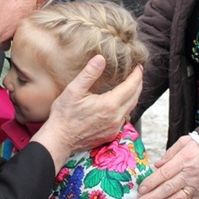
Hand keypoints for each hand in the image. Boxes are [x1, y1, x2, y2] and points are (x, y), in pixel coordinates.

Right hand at [31, 55, 142, 171]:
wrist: (59, 140)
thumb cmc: (64, 115)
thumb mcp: (74, 90)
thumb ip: (89, 73)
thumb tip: (101, 59)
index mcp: (109, 104)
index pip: (131, 86)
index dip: (136, 75)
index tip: (138, 66)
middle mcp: (116, 117)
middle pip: (134, 97)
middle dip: (138, 84)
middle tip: (138, 73)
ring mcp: (114, 127)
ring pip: (130, 108)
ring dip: (133, 96)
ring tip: (131, 85)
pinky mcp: (110, 134)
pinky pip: (123, 118)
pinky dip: (125, 107)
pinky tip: (119, 103)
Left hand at [135, 136, 198, 198]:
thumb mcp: (184, 143)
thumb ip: (169, 154)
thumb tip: (157, 165)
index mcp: (184, 160)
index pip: (164, 174)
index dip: (152, 183)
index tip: (141, 190)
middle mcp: (190, 175)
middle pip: (168, 188)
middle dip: (152, 198)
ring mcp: (197, 186)